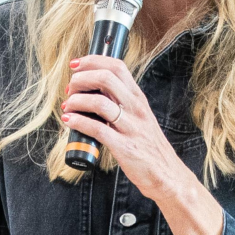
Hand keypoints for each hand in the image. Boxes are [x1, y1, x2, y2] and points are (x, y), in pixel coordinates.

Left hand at [62, 55, 189, 201]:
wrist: (166, 173)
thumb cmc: (147, 144)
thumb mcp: (139, 115)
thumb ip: (120, 101)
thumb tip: (92, 88)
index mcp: (137, 97)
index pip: (117, 66)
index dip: (93, 61)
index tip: (76, 64)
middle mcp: (135, 108)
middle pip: (106, 78)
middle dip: (81, 79)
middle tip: (70, 89)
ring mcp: (130, 126)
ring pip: (99, 102)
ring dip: (77, 101)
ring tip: (67, 106)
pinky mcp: (124, 146)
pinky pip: (98, 129)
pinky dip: (79, 122)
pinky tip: (69, 121)